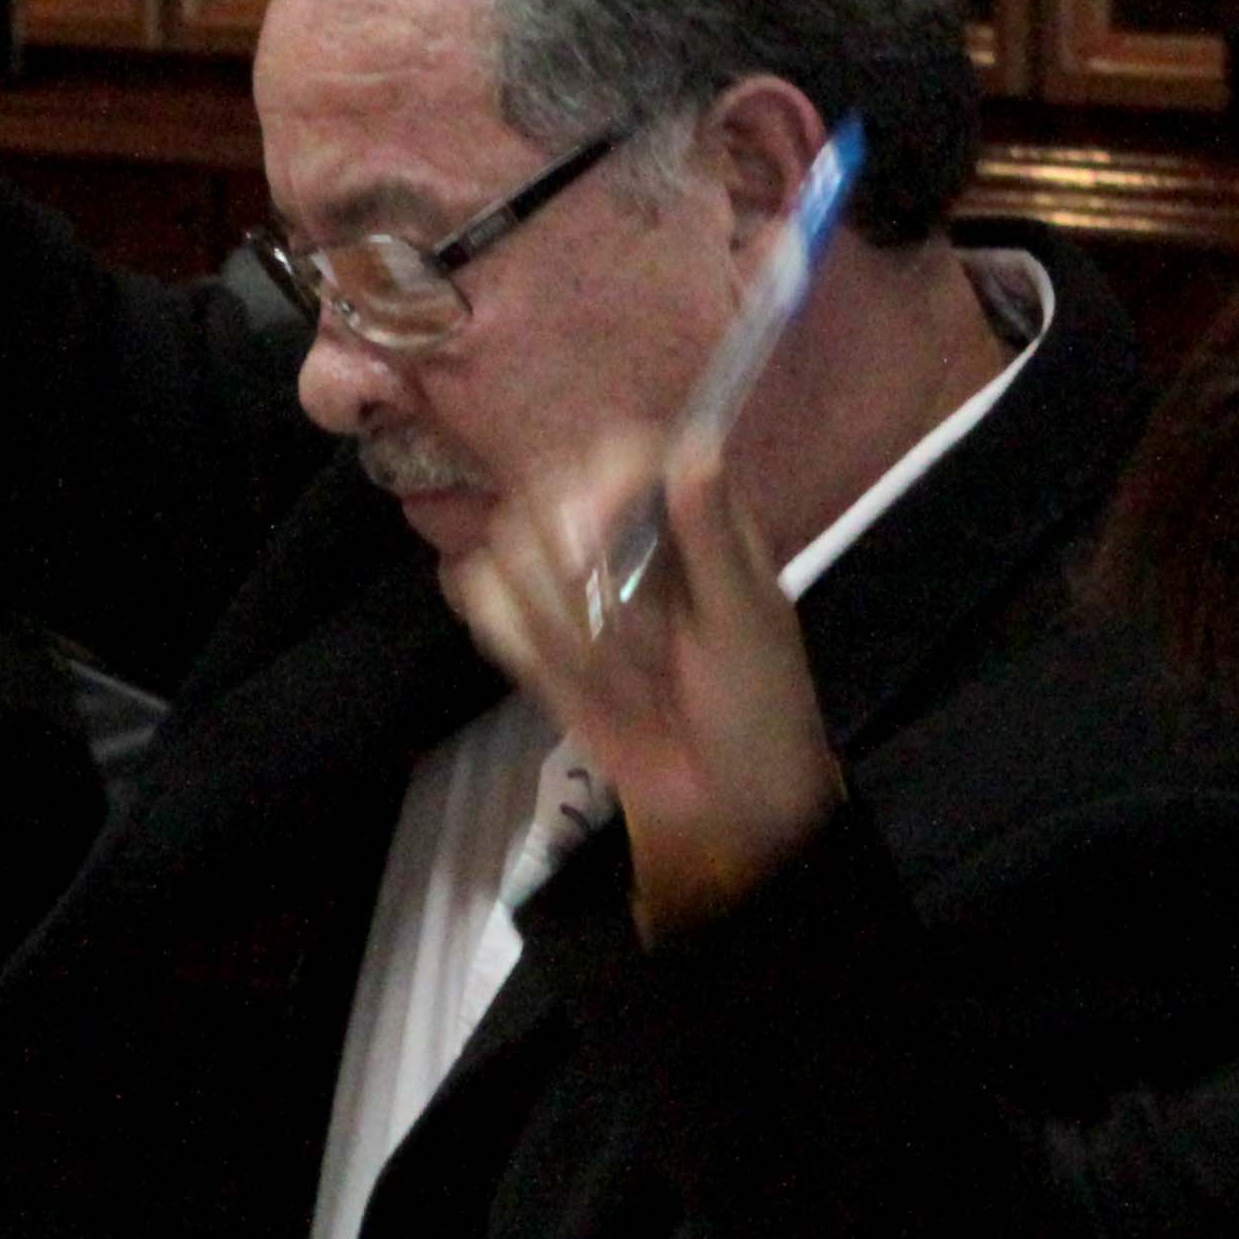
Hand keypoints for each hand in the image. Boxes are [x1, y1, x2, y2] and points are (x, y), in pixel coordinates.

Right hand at [439, 434, 840, 937]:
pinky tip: (567, 677)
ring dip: (555, 622)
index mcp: (685, 512)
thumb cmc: (757, 700)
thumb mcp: (746, 620)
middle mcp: (619, 529)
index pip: (621, 453)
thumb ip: (710, 534)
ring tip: (617, 673)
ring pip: (506, 546)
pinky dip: (517, 638)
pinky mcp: (529, 627)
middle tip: (624, 640)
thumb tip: (694, 442)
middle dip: (569, 571)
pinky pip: (481, 597)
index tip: (594, 542)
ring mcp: (566, 578)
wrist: (721, 797)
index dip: (600, 486)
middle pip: (545, 492)